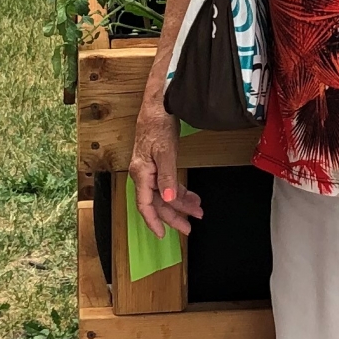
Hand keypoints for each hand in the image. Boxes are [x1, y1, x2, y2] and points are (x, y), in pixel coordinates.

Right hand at [130, 97, 203, 237]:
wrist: (158, 105)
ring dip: (181, 203)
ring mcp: (151, 169)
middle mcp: (144, 174)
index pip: (145, 205)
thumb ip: (167, 177)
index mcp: (141, 173)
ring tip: (197, 211)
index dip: (153, 221)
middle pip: (157, 203)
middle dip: (174, 216)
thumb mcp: (165, 151)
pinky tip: (192, 196)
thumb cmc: (156, 124)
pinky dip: (181, 191)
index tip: (163, 234)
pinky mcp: (159, 163)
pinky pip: (169, 184)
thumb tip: (167, 199)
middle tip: (189, 227)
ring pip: (165, 194)